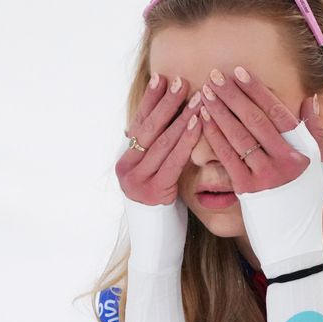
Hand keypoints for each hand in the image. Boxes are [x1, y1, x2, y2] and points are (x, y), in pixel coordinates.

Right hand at [116, 73, 199, 206]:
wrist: (156, 243)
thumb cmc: (162, 206)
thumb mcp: (155, 176)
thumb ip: (155, 153)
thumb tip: (163, 119)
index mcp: (124, 162)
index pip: (138, 124)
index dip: (150, 100)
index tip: (162, 77)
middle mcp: (126, 170)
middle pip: (148, 129)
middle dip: (165, 103)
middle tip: (180, 81)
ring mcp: (138, 182)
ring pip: (162, 142)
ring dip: (181, 117)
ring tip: (196, 98)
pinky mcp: (154, 193)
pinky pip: (174, 160)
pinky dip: (186, 139)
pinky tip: (198, 123)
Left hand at [196, 65, 322, 190]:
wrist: (295, 240)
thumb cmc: (307, 200)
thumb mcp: (322, 167)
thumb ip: (316, 134)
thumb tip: (309, 101)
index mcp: (302, 153)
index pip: (277, 114)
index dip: (257, 91)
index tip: (240, 73)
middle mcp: (284, 163)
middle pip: (255, 121)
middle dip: (233, 95)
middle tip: (216, 76)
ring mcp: (264, 177)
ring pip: (238, 136)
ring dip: (220, 111)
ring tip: (206, 92)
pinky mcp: (246, 190)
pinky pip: (227, 157)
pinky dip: (214, 136)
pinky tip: (203, 120)